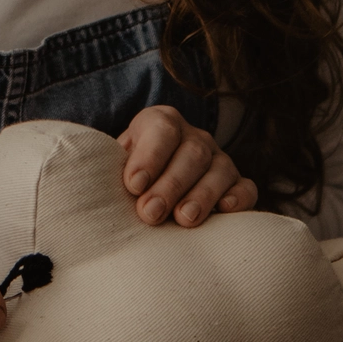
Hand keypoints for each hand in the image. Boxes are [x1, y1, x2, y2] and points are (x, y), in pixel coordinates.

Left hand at [117, 106, 257, 227]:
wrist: (146, 193)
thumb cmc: (126, 180)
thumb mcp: (113, 166)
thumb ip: (108, 168)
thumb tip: (96, 183)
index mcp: (161, 122)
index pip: (161, 130)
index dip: (149, 157)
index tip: (133, 185)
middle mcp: (193, 137)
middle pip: (191, 152)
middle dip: (170, 184)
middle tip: (150, 213)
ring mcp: (218, 159)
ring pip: (220, 169)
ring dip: (202, 195)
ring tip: (184, 219)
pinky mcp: (236, 184)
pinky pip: (246, 187)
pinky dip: (239, 198)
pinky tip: (225, 211)